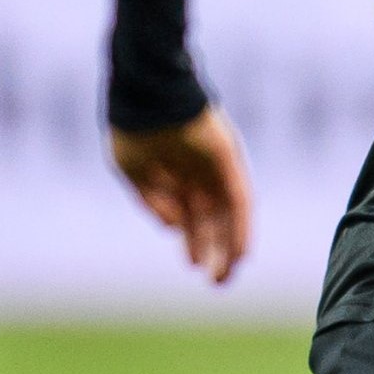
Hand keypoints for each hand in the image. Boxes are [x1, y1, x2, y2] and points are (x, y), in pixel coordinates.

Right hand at [110, 108, 252, 283]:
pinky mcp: (227, 160)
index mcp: (174, 174)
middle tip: (216, 282)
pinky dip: (240, 226)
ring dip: (228, 246)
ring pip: (227, 215)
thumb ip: (152, 199)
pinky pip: (239, 199)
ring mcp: (214, 167)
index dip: (193, 240)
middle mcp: (198, 172)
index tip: (194, 265)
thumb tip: (171, 227)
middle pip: (212, 219)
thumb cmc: (134, 125)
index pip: (191, 214)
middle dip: (212, 249)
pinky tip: (240, 252)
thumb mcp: (133, 170)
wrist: (148, 91)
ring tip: (225, 277)